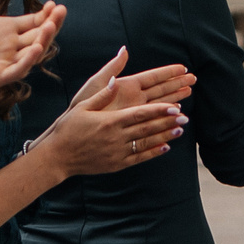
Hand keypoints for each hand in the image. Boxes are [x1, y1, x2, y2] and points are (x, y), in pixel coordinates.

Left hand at [0, 0, 61, 101]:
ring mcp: (3, 62)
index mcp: (3, 29)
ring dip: (43, 41)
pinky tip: (35, 47)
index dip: (46, 15)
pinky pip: (17, 70)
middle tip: (61, 11)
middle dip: (52, 25)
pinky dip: (27, 61)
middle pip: (38, 36)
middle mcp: (8, 46)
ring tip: (51, 26)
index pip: (33, 22)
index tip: (55, 4)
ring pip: (32, 53)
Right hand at [29, 49, 185, 177]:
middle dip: (167, 122)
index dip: (159, 110)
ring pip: (146, 142)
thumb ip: (103, 94)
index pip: (140, 114)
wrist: (58, 156)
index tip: (174, 106)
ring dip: (165, 136)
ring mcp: (117, 152)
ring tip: (180, 130)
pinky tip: (165, 147)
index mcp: (110, 121)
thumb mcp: (83, 106)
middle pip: (147, 128)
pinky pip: (139, 157)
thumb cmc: (68, 128)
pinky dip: (153, 152)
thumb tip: (118, 80)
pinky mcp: (117, 164)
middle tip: (185, 117)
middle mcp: (116, 137)